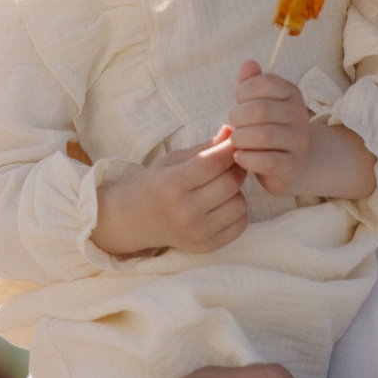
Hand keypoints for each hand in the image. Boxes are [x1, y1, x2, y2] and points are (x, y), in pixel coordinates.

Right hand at [91, 132, 249, 255]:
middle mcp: (183, 211)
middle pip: (230, 183)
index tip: (234, 142)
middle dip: (236, 168)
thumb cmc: (156, 184)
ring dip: (236, 191)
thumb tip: (231, 132)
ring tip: (222, 186)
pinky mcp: (207, 246)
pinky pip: (240, 223)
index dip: (228, 149)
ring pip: (239, 203)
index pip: (211, 163)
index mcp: (170, 184)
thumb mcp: (173, 161)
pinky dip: (237, 210)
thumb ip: (204, 147)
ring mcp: (196, 232)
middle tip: (231, 162)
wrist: (137, 220)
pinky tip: (222, 204)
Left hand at [227, 61, 313, 194]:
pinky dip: (246, 158)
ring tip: (236, 141)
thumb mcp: (259, 102)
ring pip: (263, 136)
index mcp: (291, 94)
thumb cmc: (268, 128)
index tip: (239, 102)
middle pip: (260, 110)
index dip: (243, 91)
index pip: (264, 83)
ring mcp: (298, 142)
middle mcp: (299, 116)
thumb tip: (249, 63)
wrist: (290, 164)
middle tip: (234, 125)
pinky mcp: (291, 166)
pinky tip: (239, 156)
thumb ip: (251, 83)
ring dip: (240, 138)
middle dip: (238, 117)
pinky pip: (266, 161)